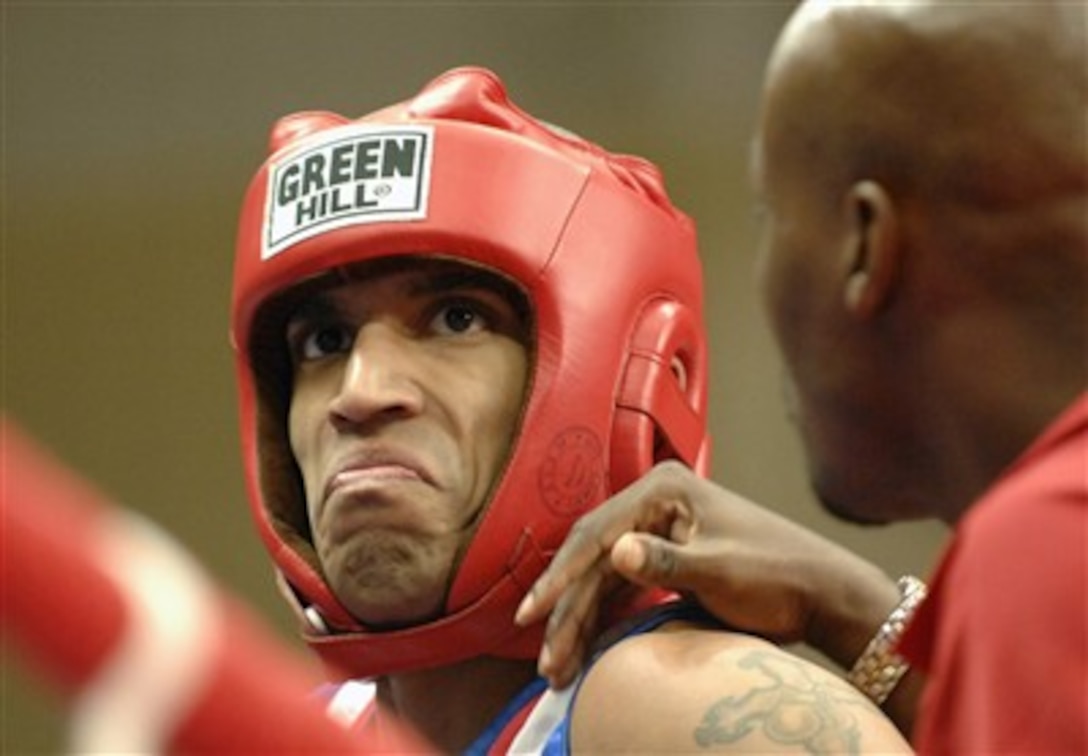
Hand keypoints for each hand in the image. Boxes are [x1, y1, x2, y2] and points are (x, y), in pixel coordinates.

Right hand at [516, 461, 900, 688]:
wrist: (822, 593)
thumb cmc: (776, 574)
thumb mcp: (718, 569)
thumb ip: (665, 561)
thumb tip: (615, 551)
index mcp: (662, 490)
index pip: (595, 534)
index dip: (560, 577)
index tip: (532, 612)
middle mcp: (654, 503)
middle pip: (592, 559)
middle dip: (567, 612)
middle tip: (547, 659)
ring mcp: (658, 529)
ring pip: (601, 578)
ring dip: (580, 621)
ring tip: (557, 666)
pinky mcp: (665, 557)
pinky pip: (620, 589)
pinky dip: (602, 619)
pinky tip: (584, 648)